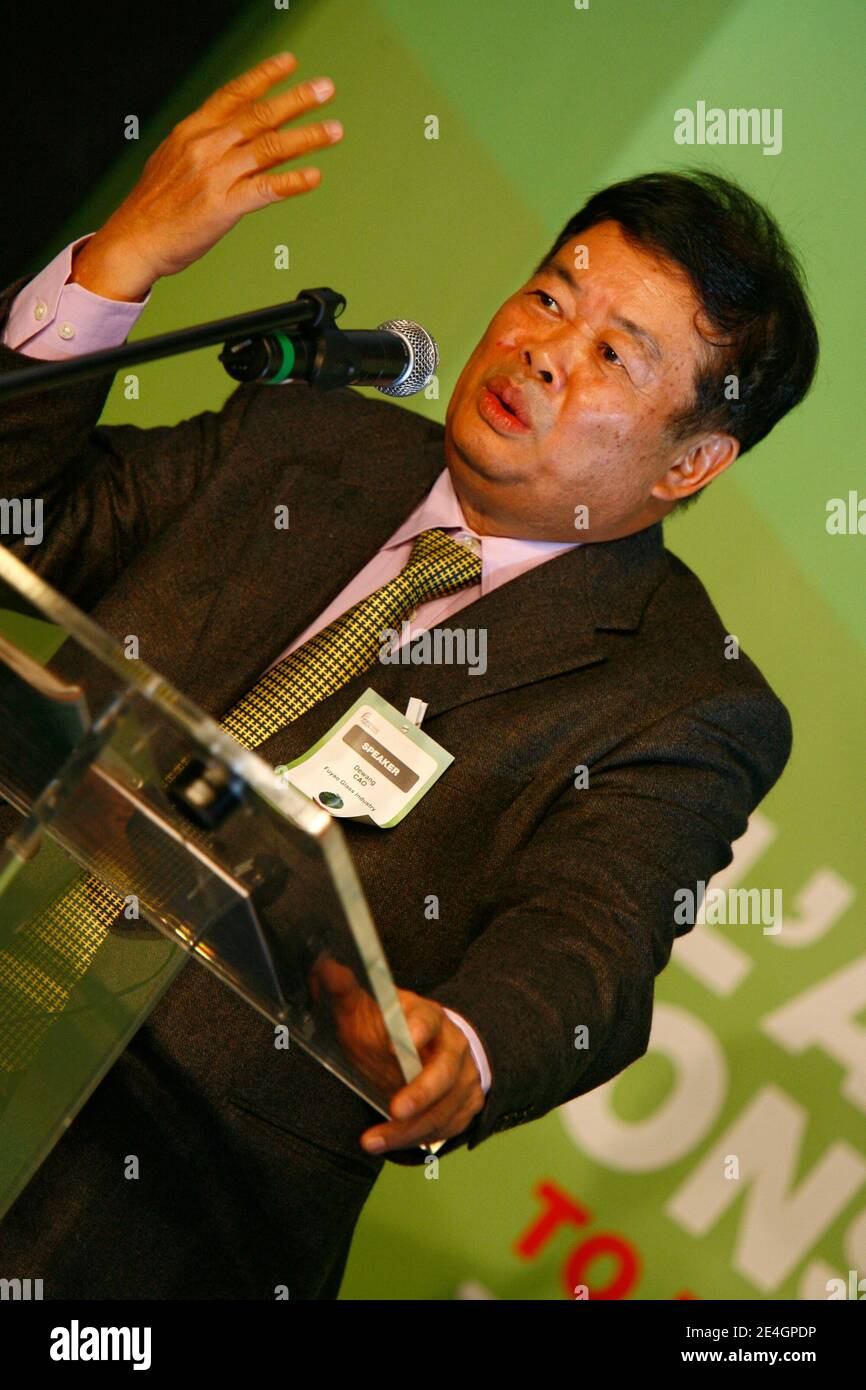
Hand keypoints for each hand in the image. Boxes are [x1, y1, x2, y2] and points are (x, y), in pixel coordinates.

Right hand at [72, 51, 341, 300]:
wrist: (134, 240)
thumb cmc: (154, 206)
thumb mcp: (174, 158)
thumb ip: (206, 143)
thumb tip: (234, 132)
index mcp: (193, 131)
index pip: (234, 94)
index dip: (264, 76)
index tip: (289, 64)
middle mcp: (206, 146)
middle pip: (259, 116)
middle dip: (296, 99)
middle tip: (325, 89)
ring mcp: (215, 175)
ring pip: (269, 148)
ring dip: (306, 137)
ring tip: (333, 130)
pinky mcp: (223, 207)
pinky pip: (265, 190)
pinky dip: (292, 182)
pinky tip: (313, 177)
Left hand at [310, 957, 485, 1152]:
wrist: (429, 1051)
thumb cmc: (390, 1029)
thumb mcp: (369, 1010)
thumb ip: (346, 993)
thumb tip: (324, 966)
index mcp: (430, 1017)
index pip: (429, 1019)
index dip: (418, 1029)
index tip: (402, 1039)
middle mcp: (454, 1048)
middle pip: (445, 1071)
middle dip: (422, 1092)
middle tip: (395, 1108)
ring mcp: (463, 1080)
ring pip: (444, 1108)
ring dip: (409, 1129)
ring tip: (372, 1140)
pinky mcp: (464, 1108)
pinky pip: (444, 1130)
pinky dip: (415, 1141)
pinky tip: (387, 1144)